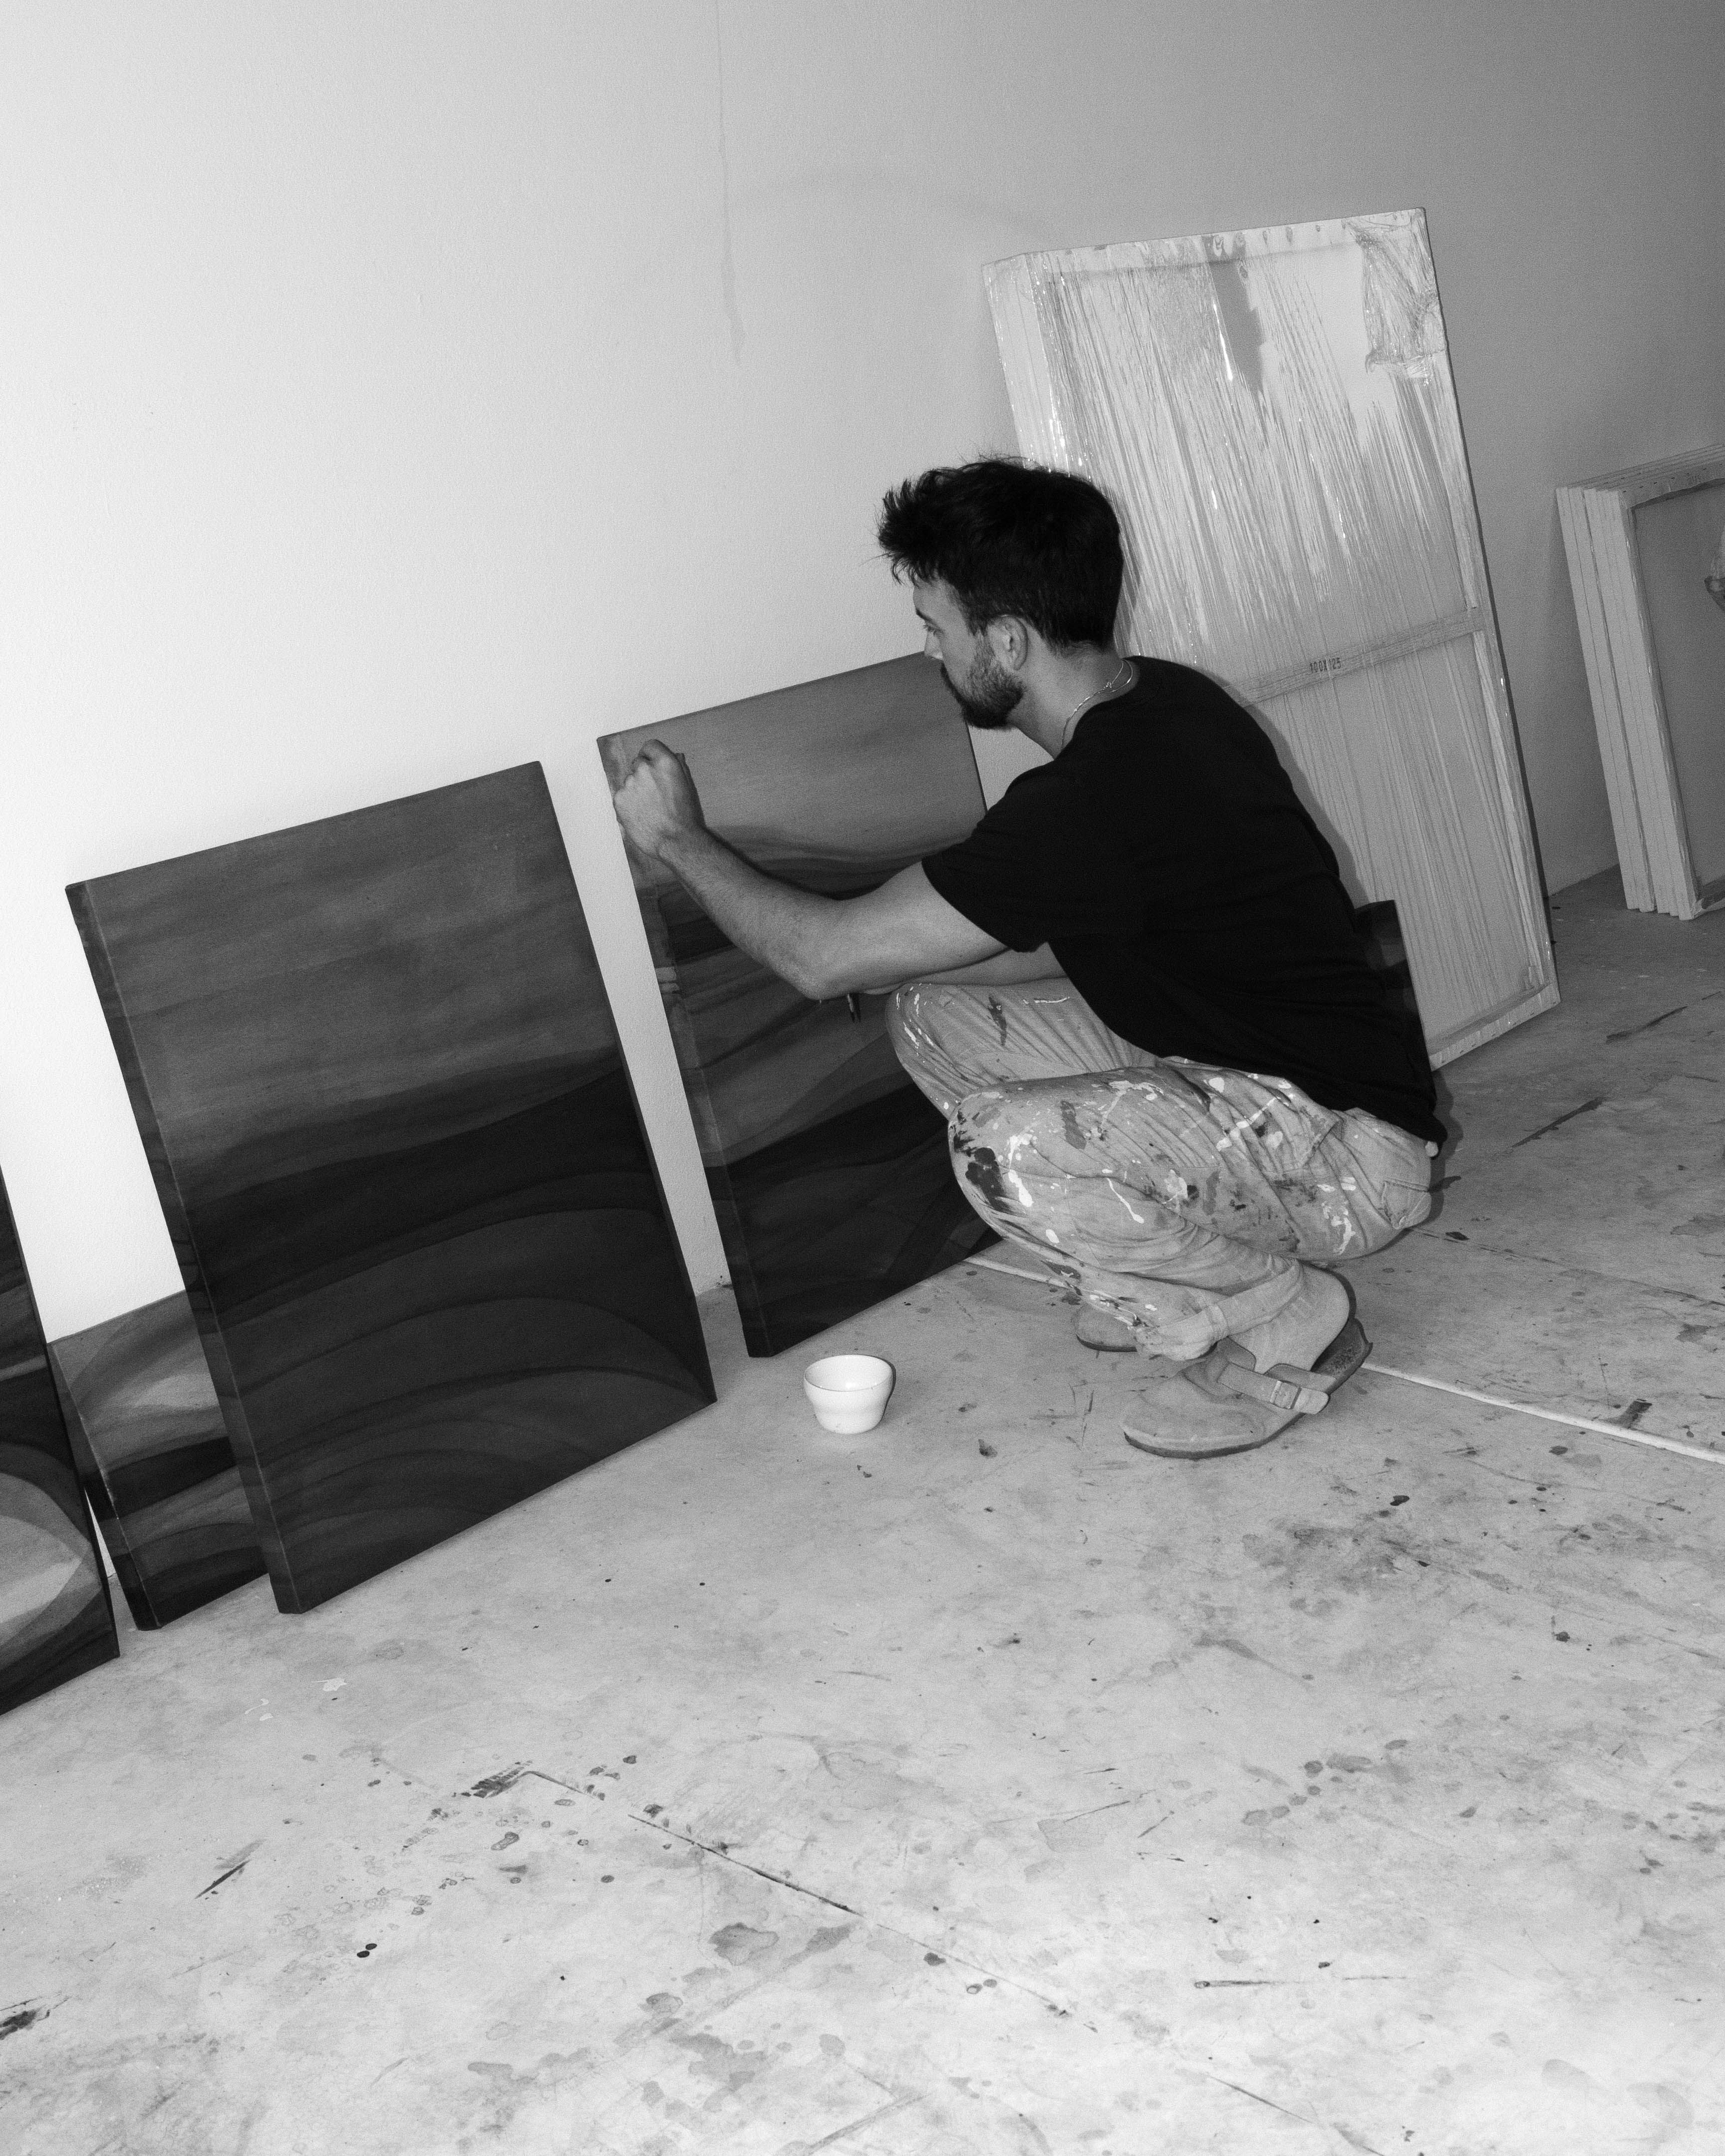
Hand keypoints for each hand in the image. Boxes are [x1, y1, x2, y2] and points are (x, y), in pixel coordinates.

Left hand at [611, 740, 706, 859]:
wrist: (675, 840)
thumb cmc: (685, 816)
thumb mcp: (687, 786)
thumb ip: (677, 768)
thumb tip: (673, 757)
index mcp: (664, 762)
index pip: (649, 746)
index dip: (650, 755)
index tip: (652, 765)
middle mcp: (644, 769)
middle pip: (637, 763)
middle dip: (643, 774)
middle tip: (653, 793)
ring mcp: (629, 783)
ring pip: (629, 781)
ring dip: (635, 790)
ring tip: (648, 808)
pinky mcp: (619, 799)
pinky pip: (621, 796)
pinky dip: (628, 804)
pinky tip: (640, 814)